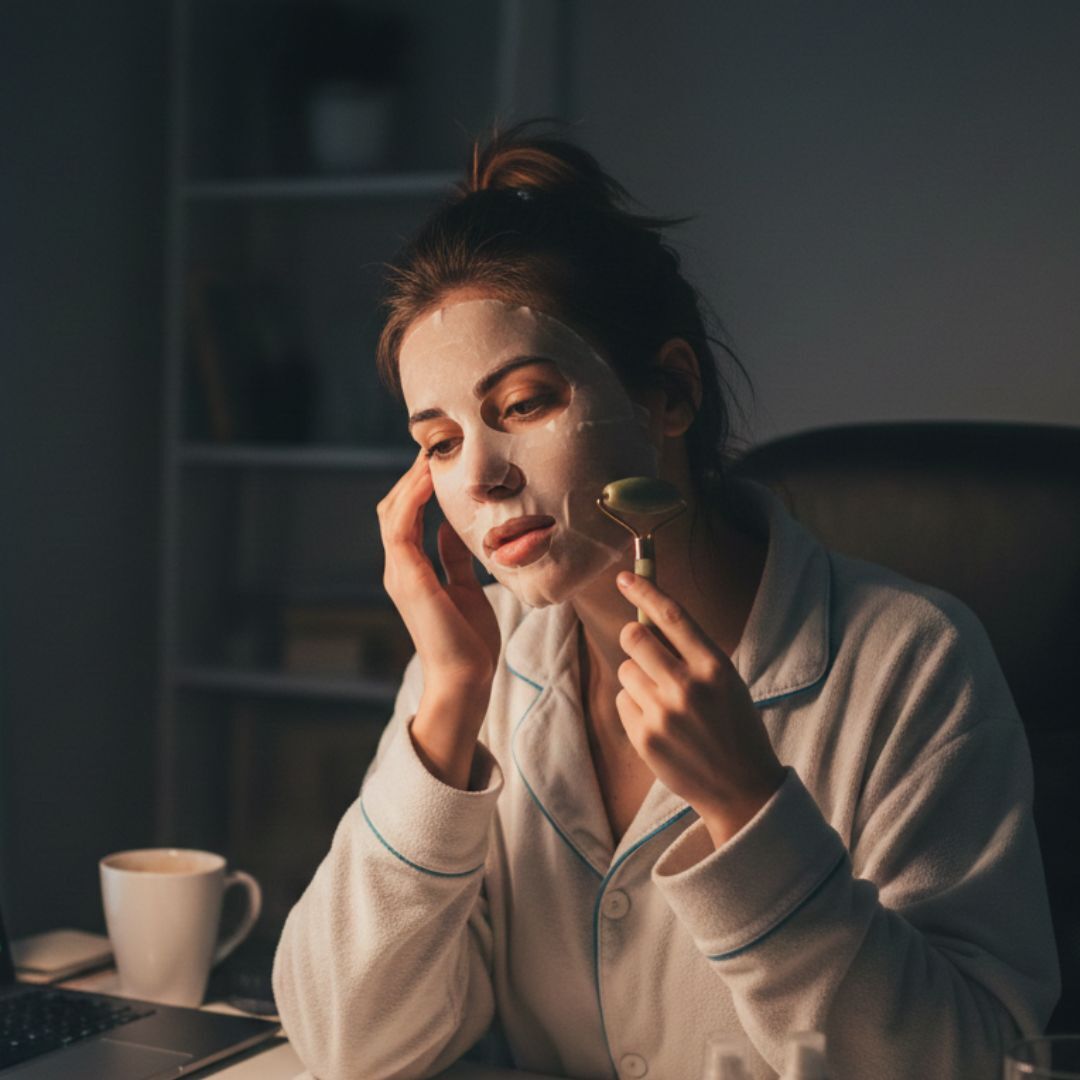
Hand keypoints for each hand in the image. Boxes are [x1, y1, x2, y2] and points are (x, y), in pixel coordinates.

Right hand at [377, 451, 500, 693]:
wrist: (466, 678)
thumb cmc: (468, 640)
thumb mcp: (465, 589)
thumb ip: (453, 559)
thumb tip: (450, 529)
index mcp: (410, 570)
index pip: (405, 516)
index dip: (417, 486)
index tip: (438, 460)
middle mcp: (398, 568)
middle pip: (393, 508)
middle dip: (411, 477)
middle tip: (435, 447)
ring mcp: (399, 573)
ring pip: (392, 512)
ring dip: (410, 481)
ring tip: (430, 453)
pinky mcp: (408, 578)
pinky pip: (402, 527)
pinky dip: (412, 498)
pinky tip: (429, 477)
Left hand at [614, 571, 784, 847]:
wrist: (742, 791)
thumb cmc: (735, 729)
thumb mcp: (728, 682)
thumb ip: (692, 654)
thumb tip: (647, 620)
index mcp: (715, 666)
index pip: (672, 616)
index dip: (645, 590)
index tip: (624, 576)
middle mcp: (687, 686)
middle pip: (634, 637)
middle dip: (634, 639)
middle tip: (646, 653)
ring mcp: (663, 713)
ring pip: (625, 671)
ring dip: (638, 680)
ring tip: (666, 704)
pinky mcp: (644, 737)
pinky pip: (622, 702)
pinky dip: (635, 708)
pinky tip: (660, 727)